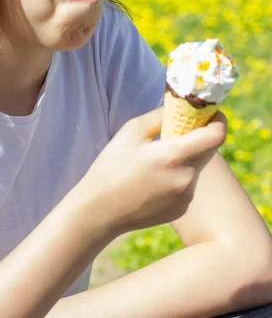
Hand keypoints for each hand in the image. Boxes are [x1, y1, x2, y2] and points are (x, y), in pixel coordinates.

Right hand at [78, 107, 226, 238]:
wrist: (100, 210)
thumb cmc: (112, 165)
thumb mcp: (132, 130)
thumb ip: (161, 115)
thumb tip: (182, 109)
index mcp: (174, 156)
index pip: (216, 136)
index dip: (218, 120)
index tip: (210, 114)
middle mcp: (186, 179)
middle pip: (208, 150)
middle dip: (198, 137)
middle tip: (176, 132)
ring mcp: (186, 197)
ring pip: (196, 167)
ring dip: (186, 158)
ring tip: (156, 161)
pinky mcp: (181, 209)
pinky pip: (188, 184)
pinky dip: (178, 176)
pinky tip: (154, 179)